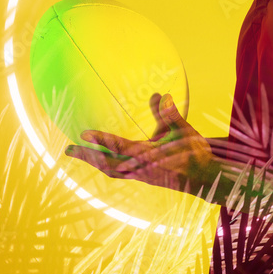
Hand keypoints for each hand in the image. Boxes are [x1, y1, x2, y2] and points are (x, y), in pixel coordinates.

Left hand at [65, 93, 220, 195]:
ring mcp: (140, 175)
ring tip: (80, 154)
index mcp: (147, 155)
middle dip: (87, 156)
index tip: (84, 134)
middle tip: (68, 149)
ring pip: (110, 171)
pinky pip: (118, 173)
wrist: (204, 179)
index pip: (118, 146)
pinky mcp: (142, 178)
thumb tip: (160, 94)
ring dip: (94, 163)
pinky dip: (105, 167)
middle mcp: (140, 168)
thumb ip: (169, 114)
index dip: (100, 140)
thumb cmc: (194, 153)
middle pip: (106, 163)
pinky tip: (102, 161)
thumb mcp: (183, 130)